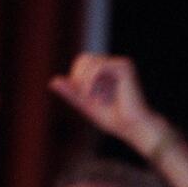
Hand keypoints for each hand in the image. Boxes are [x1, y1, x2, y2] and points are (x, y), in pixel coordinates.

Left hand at [49, 54, 163, 152]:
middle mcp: (114, 65)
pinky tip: (93, 95)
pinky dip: (91, 80)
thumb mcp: (86, 105)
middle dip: (79, 77)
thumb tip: (52, 81)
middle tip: (84, 97)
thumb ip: (72, 94)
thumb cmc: (115, 120)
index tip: (83, 97)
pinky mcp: (124, 66)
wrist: (134, 128)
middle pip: (84, 58)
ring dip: (84, 81)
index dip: (76, 77)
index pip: (82, 63)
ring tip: (90, 99)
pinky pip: (99, 66)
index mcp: (107, 72)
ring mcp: (120, 64)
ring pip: (90, 61)